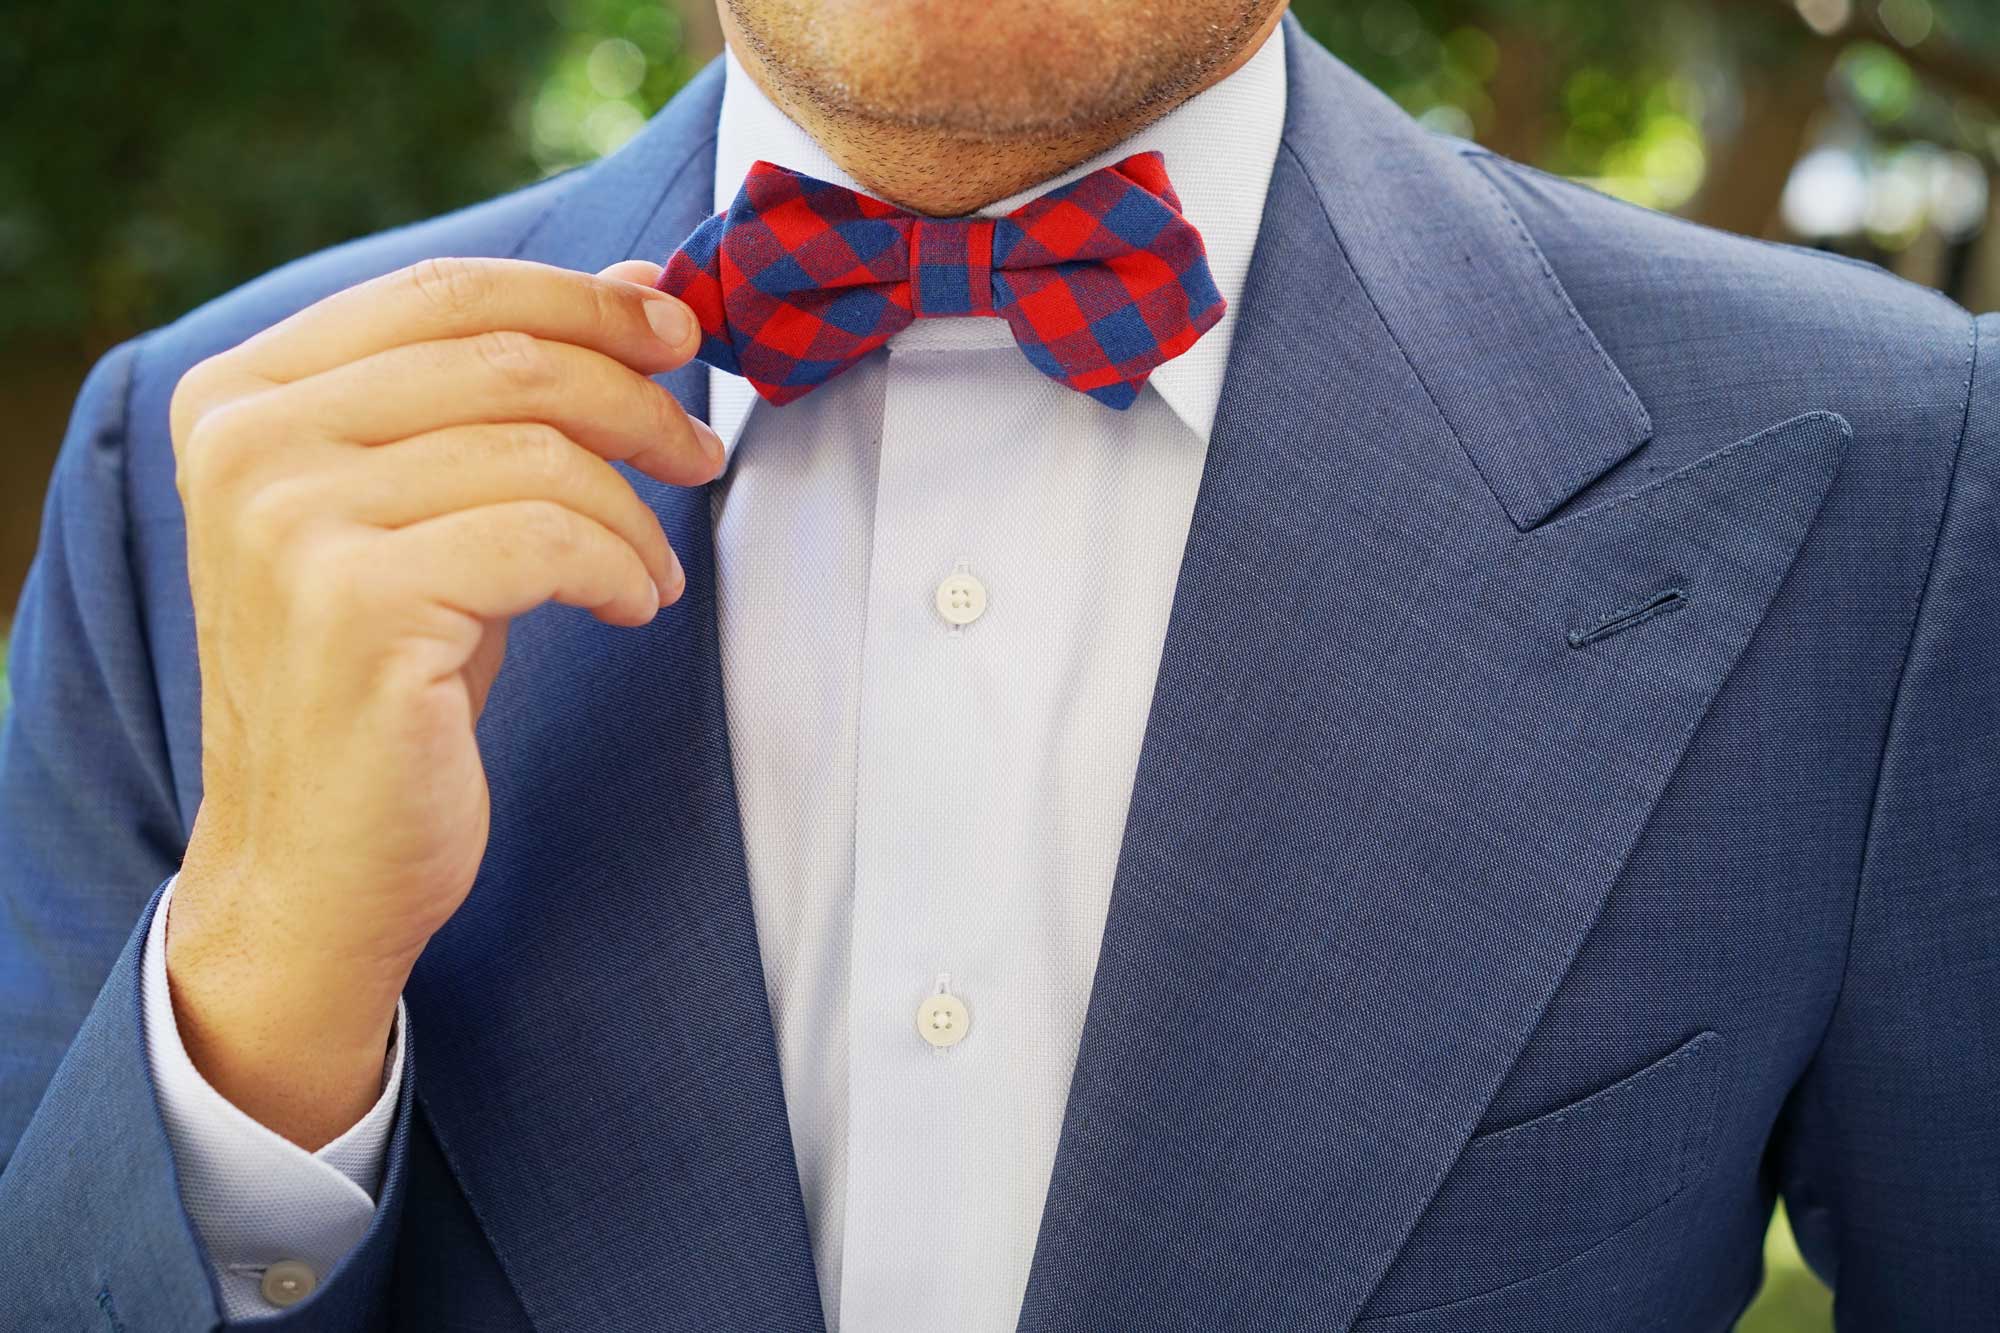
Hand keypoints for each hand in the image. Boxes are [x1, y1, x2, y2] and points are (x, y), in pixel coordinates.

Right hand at [162, 256, 720, 1147]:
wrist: (313, 863)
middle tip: (699, 450)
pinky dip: (619, 567)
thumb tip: (640, 287)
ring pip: (538, 450)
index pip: (443, 290)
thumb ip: (501, 397)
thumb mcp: (430, 511)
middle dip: (636, 397)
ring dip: (634, 507)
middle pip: (505, 356)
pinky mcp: (353, 603)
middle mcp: (248, 441)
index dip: (582, 299)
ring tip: (654, 567)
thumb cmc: (385, 681)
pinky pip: (546, 539)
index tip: (678, 331)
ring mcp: (288, 520)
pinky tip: (632, 603)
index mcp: (244, 395)